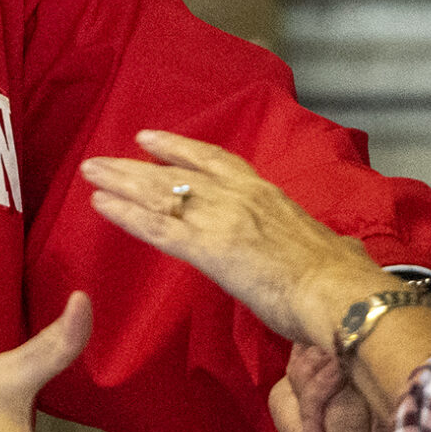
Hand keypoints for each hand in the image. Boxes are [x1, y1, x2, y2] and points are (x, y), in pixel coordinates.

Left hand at [81, 131, 390, 348]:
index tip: (150, 139)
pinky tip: (101, 206)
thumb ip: (312, 243)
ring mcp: (222, 219)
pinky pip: (158, 227)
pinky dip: (126, 214)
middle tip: (102, 157)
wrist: (338, 292)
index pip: (217, 161)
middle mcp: (240, 196)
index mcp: (268, 194)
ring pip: (161, 193)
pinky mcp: (208, 247)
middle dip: (137, 164)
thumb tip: (334, 252)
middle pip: (178, 172)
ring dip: (122, 182)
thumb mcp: (324, 246)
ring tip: (90, 173)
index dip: (180, 148)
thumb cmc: (340, 277)